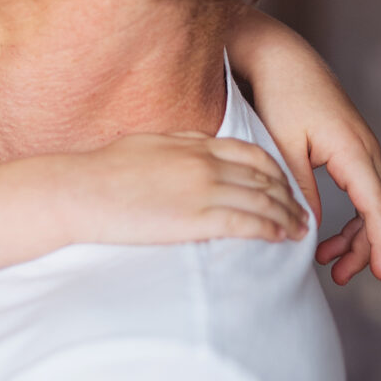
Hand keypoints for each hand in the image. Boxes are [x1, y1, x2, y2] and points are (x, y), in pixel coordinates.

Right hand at [62, 132, 308, 245]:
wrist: (79, 190)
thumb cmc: (102, 170)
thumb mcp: (147, 143)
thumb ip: (179, 145)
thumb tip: (197, 148)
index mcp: (193, 145)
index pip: (252, 154)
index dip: (277, 173)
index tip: (284, 189)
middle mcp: (205, 164)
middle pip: (265, 179)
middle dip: (289, 198)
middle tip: (301, 214)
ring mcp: (203, 190)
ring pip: (263, 202)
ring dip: (287, 217)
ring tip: (298, 230)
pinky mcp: (197, 219)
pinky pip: (248, 223)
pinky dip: (271, 230)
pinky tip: (281, 238)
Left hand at [228, 9, 380, 282]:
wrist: (277, 55)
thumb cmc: (278, 94)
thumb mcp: (282, 146)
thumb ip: (298, 188)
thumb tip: (309, 226)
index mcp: (353, 152)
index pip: (377, 209)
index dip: (380, 245)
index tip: (378, 274)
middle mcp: (365, 150)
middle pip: (377, 210)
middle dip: (363, 247)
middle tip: (338, 276)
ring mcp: (359, 147)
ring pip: (369, 201)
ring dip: (353, 232)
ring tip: (327, 259)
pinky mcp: (347, 144)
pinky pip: (358, 187)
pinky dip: (347, 211)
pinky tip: (325, 227)